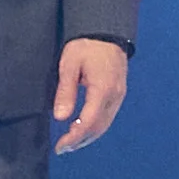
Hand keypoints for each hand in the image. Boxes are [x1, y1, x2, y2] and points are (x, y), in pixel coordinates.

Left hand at [49, 40, 130, 154]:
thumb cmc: (86, 45)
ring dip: (88, 136)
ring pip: (105, 125)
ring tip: (70, 142)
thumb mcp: (69, 64)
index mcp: (102, 89)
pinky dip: (95, 127)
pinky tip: (82, 127)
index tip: (60, 146)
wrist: (106, 31)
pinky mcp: (119, 93)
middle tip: (62, 148)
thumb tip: (60, 117)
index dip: (74, 138)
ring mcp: (119, 95)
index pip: (89, 122)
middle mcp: (114, 96)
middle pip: (99, 128)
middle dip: (80, 141)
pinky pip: (108, 117)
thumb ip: (65, 91)